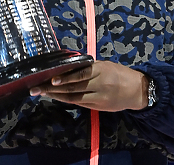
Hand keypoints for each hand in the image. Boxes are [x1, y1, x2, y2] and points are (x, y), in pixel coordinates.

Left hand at [29, 60, 147, 111]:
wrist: (137, 90)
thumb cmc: (119, 74)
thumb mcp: (105, 65)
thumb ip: (89, 67)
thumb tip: (68, 66)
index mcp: (101, 70)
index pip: (80, 74)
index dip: (66, 77)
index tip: (51, 78)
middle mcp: (99, 84)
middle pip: (73, 87)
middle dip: (53, 88)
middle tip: (36, 88)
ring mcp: (98, 97)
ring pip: (74, 97)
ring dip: (56, 95)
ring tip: (42, 93)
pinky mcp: (98, 107)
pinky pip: (80, 103)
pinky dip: (67, 100)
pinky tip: (57, 97)